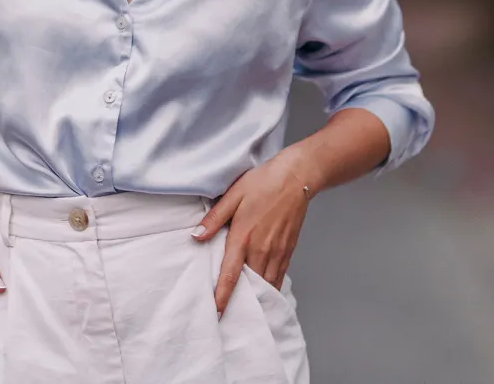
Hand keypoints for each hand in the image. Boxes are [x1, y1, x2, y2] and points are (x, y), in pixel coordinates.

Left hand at [193, 149, 311, 313]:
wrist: (297, 178)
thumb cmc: (263, 183)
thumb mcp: (233, 195)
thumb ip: (214, 219)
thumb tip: (195, 236)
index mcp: (243, 237)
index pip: (230, 275)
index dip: (222, 296)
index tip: (216, 313)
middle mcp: (261, 250)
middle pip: (249, 285)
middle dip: (240, 302)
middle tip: (228, 316)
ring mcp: (277, 252)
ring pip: (266, 284)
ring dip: (257, 298)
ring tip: (246, 311)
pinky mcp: (288, 250)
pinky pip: (278, 276)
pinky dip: (271, 287)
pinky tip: (264, 293)